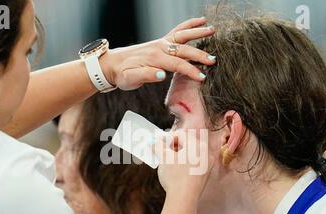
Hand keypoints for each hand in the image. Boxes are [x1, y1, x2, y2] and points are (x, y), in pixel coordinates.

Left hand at [101, 17, 215, 90]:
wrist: (112, 64)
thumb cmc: (122, 75)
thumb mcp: (130, 79)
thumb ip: (146, 76)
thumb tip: (163, 74)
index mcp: (154, 58)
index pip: (177, 64)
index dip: (191, 71)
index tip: (202, 77)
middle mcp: (159, 47)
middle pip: (183, 50)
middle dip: (199, 55)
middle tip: (213, 60)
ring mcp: (161, 43)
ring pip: (183, 36)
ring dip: (198, 33)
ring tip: (212, 30)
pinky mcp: (161, 42)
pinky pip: (177, 31)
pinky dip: (189, 25)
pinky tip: (201, 21)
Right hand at [154, 130, 214, 203]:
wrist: (184, 199)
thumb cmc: (175, 177)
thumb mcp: (164, 158)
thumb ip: (158, 146)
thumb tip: (154, 143)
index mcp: (197, 145)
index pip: (181, 134)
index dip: (167, 137)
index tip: (159, 143)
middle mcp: (206, 153)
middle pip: (187, 143)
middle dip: (173, 146)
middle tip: (163, 151)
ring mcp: (207, 164)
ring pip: (191, 154)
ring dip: (178, 154)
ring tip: (168, 161)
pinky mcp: (205, 175)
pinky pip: (194, 163)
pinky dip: (185, 163)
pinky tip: (176, 170)